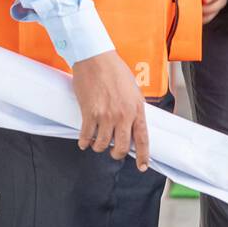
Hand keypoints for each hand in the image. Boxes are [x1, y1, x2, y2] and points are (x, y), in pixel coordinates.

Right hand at [71, 50, 149, 169]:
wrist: (96, 59)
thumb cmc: (115, 71)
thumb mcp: (133, 90)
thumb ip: (133, 109)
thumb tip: (132, 125)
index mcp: (137, 109)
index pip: (142, 138)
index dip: (143, 155)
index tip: (143, 166)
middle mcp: (123, 115)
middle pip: (121, 147)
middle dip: (116, 154)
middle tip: (112, 152)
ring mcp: (106, 115)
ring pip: (102, 144)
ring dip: (98, 146)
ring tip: (97, 142)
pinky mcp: (89, 113)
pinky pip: (86, 136)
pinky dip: (84, 141)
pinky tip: (84, 141)